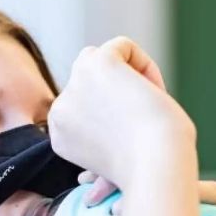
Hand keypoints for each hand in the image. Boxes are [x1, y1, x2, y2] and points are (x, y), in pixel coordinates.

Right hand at [48, 36, 195, 189]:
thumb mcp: (113, 158)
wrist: (156, 167)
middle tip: (145, 121)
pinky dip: (144, 64)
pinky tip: (152, 91)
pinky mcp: (94, 64)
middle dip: (121, 95)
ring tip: (148, 104)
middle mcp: (60, 111)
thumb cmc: (147, 169)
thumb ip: (99, 141)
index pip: (86, 105)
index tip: (133, 139)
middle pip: (92, 82)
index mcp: (60, 135)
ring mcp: (74, 85)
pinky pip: (121, 46)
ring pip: (102, 60)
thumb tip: (87, 162)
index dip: (116, 115)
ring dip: (130, 77)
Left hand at [74, 177, 215, 215]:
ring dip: (155, 188)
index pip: (149, 188)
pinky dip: (202, 196)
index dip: (115, 179)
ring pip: (190, 188)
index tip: (83, 185)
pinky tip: (174, 201)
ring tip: (119, 207)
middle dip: (126, 176)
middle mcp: (209, 210)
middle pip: (165, 180)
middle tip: (92, 190)